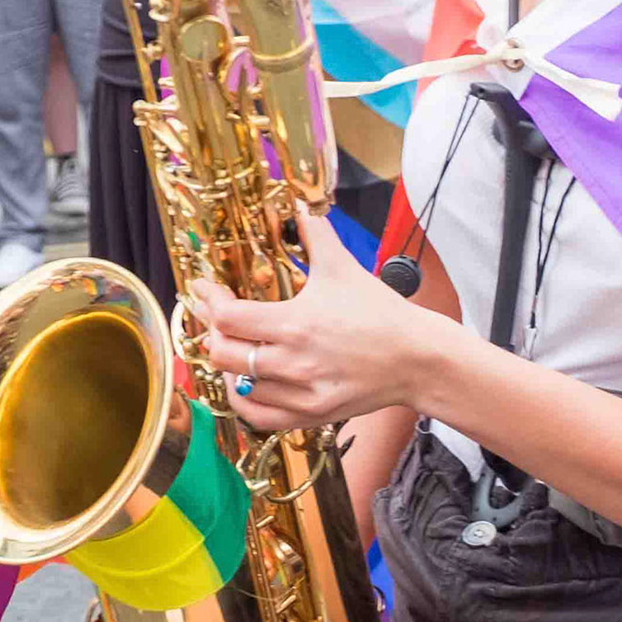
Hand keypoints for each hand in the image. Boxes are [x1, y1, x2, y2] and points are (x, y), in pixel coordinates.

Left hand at [187, 213, 454, 431]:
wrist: (418, 358)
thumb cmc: (382, 313)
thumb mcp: (345, 268)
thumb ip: (317, 234)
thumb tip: (301, 204)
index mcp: (295, 323)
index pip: (228, 317)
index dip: (208, 302)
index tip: (204, 290)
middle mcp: (292, 362)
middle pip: (223, 354)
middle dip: (213, 333)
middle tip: (214, 318)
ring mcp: (301, 393)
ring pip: (237, 385)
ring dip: (227, 366)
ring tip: (230, 348)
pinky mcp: (311, 414)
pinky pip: (259, 416)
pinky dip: (244, 401)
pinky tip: (245, 384)